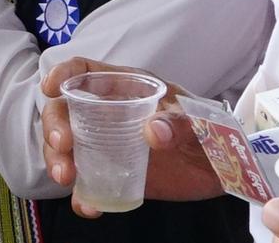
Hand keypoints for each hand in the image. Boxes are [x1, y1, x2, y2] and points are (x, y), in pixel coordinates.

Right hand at [39, 57, 222, 217]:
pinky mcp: (113, 176)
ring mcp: (107, 146)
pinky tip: (90, 206)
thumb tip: (151, 132)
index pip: (85, 71)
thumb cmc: (211, 130)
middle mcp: (107, 114)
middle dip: (55, 127)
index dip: (63, 74)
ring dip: (58, 161)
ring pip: (67, 148)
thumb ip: (180, 123)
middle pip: (65, 111)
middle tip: (63, 148)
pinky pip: (88, 185)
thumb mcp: (199, 120)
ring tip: (67, 178)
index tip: (50, 88)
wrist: (227, 169)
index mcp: (126, 88)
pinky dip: (83, 196)